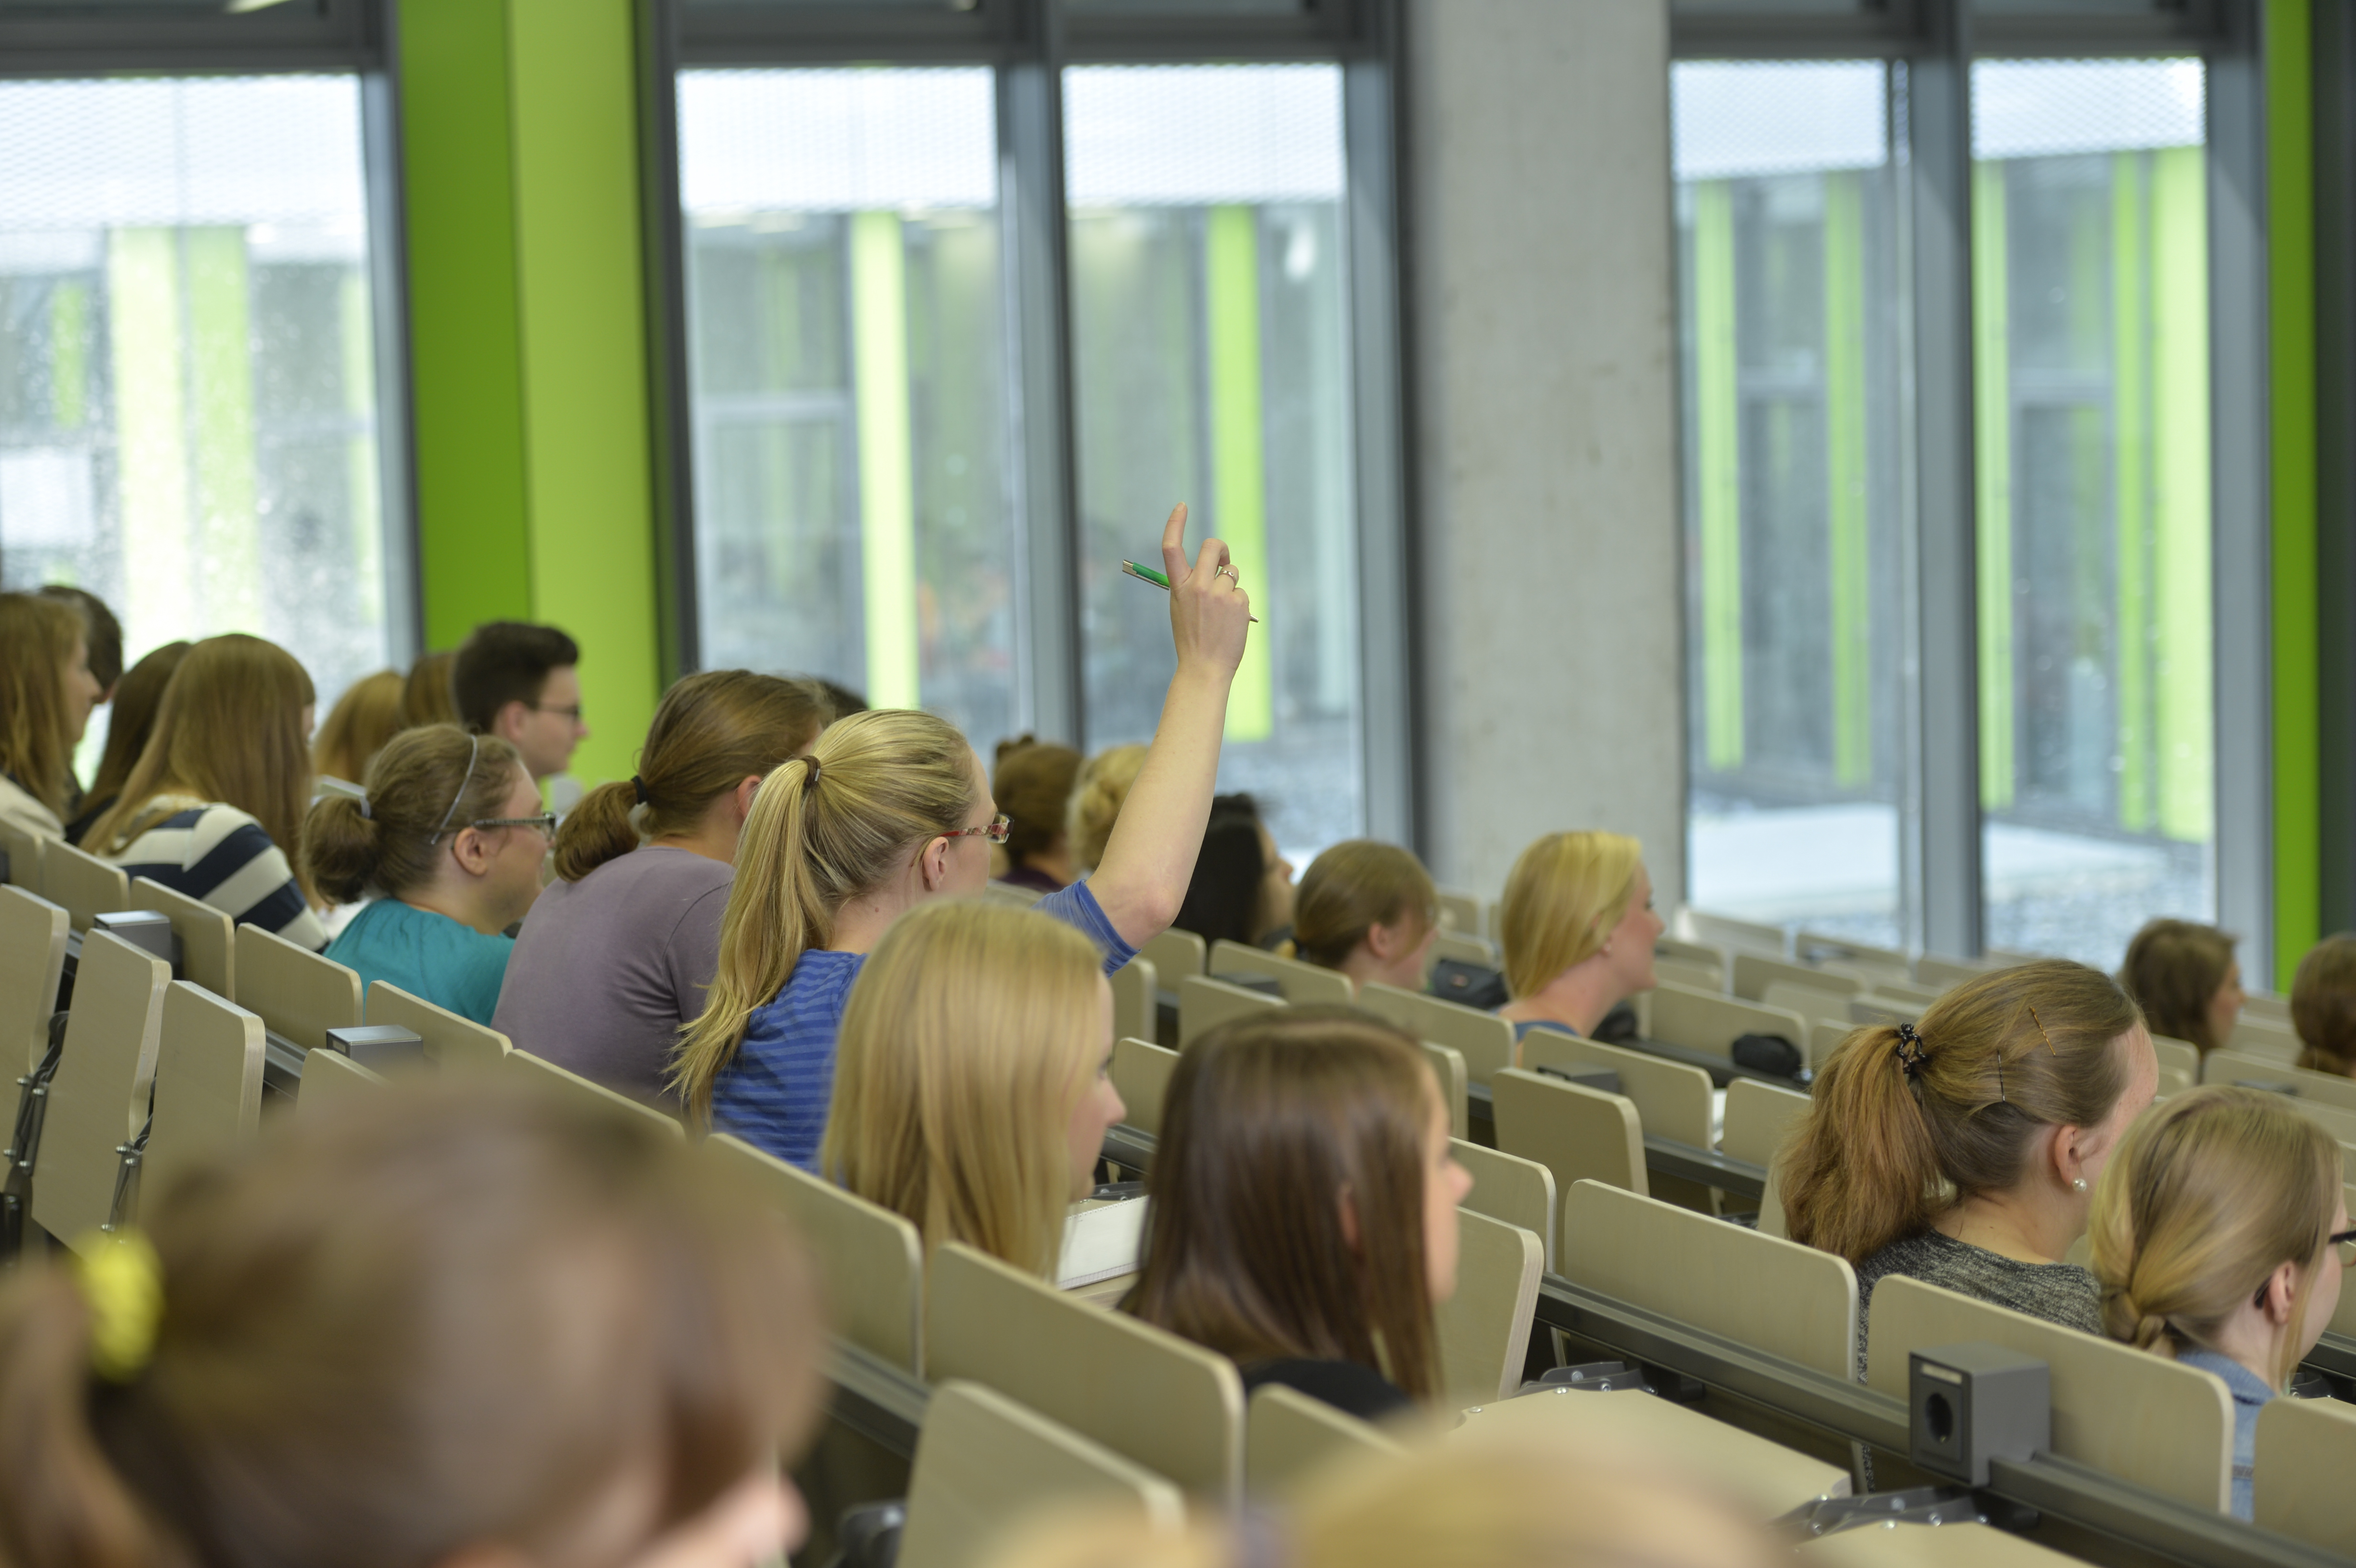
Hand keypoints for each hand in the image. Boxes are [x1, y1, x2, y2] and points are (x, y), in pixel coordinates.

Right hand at [1159, 503, 1249, 680]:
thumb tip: (1212, 568)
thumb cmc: (1192, 640)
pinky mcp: (1238, 603)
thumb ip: (1191, 586)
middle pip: (1212, 546)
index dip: (1175, 523)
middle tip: (1223, 561)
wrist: (1204, 668)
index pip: (1171, 547)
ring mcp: (1219, 594)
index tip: (1182, 506)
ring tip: (1222, 613)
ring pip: (1231, 573)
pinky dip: (1239, 605)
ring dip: (1230, 586)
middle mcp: (1197, 586)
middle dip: (1221, 549)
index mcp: (1178, 587)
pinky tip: (1231, 623)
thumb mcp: (1181, 609)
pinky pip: (1242, 593)